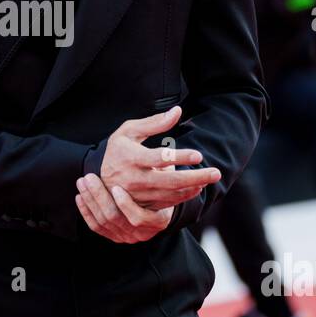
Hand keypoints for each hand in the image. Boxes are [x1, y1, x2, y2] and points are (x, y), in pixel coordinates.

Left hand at [75, 173, 174, 241]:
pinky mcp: (114, 236)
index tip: (115, 187)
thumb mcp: (166, 181)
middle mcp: (141, 233)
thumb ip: (162, 172)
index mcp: (157, 221)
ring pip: (103, 221)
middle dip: (99, 197)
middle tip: (89, 178)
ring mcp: (126, 237)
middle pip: (114, 218)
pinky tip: (80, 197)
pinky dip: (86, 211)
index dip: (126, 204)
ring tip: (83, 182)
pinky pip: (95, 227)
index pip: (138, 218)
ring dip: (90, 200)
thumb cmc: (164, 189)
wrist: (158, 207)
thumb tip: (163, 155)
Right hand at [99, 107, 219, 206]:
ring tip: (210, 179)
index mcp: (130, 157)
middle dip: (195, 177)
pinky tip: (197, 188)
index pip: (159, 159)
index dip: (180, 157)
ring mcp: (138, 195)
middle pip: (169, 181)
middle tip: (216, 172)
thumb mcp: (129, 131)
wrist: (99, 177)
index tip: (199, 155)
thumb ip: (154, 123)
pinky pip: (166, 203)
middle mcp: (134, 178)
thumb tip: (177, 111)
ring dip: (193, 187)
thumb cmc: (118, 149)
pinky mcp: (141, 204)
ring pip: (170, 195)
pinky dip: (183, 197)